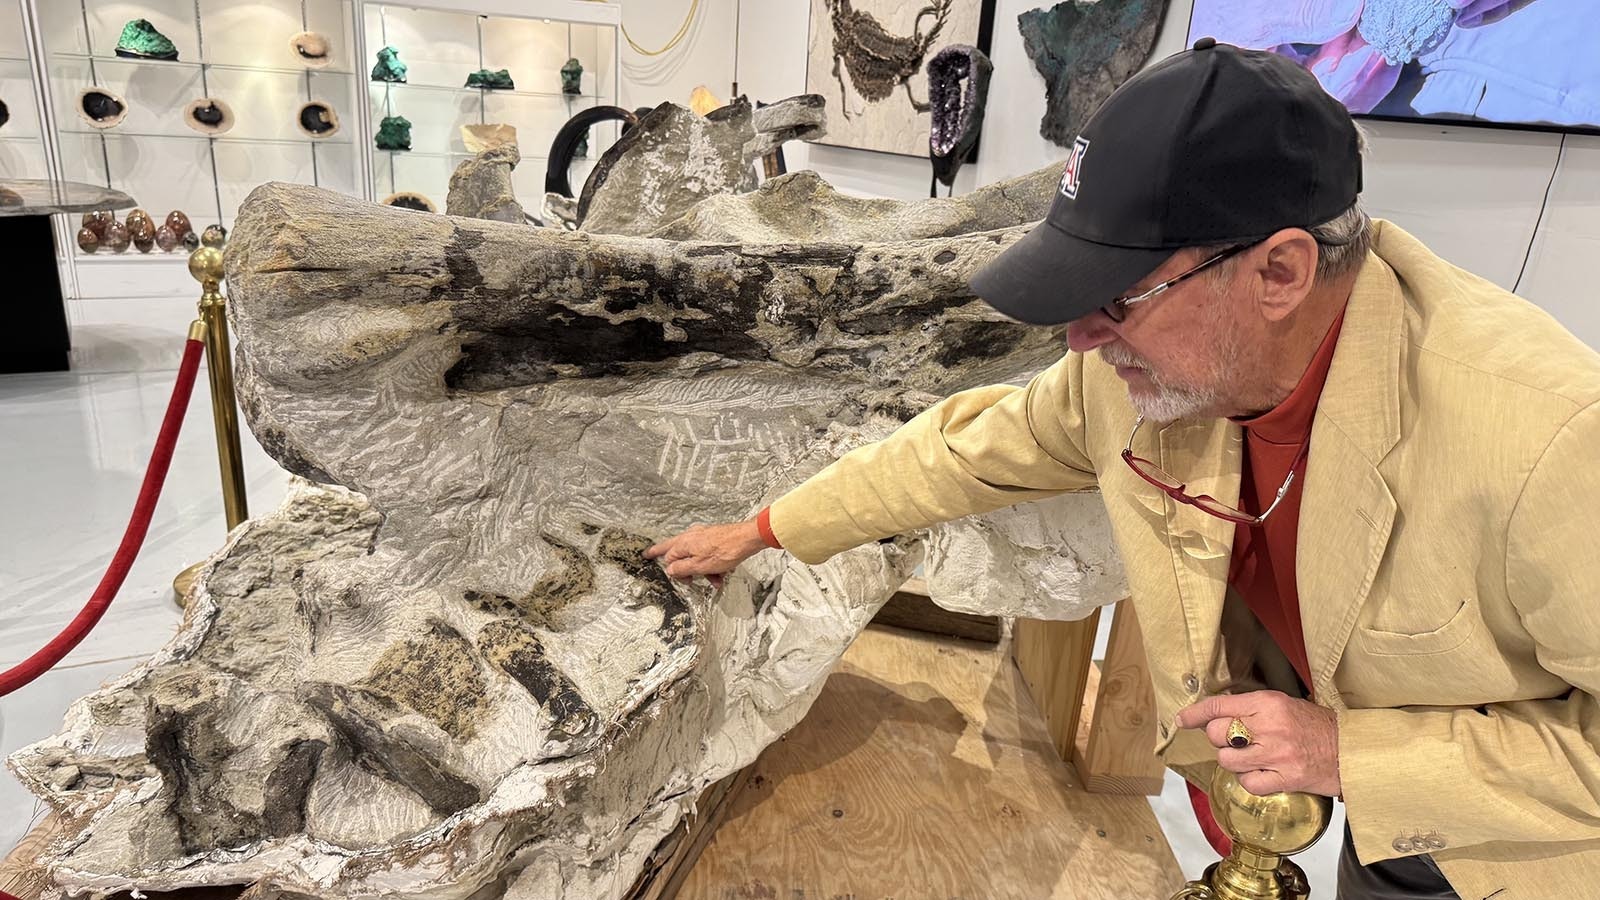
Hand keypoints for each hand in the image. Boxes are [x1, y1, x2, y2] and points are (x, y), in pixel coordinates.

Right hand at [644, 520, 768, 585]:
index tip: (669, 575)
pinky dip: (712, 564)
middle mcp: (691, 536)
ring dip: (702, 570)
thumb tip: (670, 570)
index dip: (671, 570)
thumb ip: (682, 569)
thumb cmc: (726, 550)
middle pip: (675, 550)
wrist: (748, 538)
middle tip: (652, 555)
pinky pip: (708, 554)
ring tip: (714, 581)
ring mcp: (703, 536)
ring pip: (696, 555)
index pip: (668, 558)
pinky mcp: (714, 537)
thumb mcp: (700, 566)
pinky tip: (721, 574)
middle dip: (674, 561)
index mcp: (684, 543)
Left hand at [1176, 690, 1341, 797]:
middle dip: (1219, 738)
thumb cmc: (1316, 727)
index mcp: (1269, 703)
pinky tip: (1261, 773)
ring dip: (1233, 760)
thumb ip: (1251, 708)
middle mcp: (1271, 727)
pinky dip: (1248, 780)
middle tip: (1234, 740)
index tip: (1183, 720)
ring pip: (1228, 760)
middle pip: (1218, 734)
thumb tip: (1215, 714)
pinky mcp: (1285, 779)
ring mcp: (1277, 754)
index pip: (1220, 706)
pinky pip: (1248, 782)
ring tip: (1250, 757)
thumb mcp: (1284, 705)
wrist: (1351, 751)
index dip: (1196, 714)